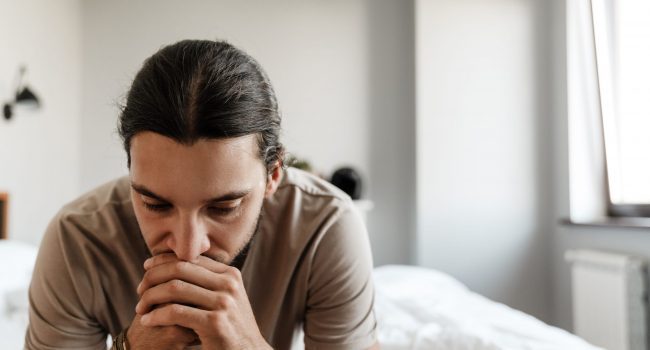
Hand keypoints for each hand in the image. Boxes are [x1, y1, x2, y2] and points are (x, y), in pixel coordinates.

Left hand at [135, 253, 271, 349]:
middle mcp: (229, 284)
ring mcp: (224, 303)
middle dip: (154, 277)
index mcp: (230, 274)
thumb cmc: (230, 327)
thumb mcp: (225, 298)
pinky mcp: (215, 323)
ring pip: (175, 288)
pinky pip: (175, 312)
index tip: (146, 268)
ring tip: (141, 308)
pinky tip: (147, 321)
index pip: (190, 258)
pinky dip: (156, 316)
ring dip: (151, 297)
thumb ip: (207, 281)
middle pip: (180, 268)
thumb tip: (176, 262)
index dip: (164, 260)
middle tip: (140, 290)